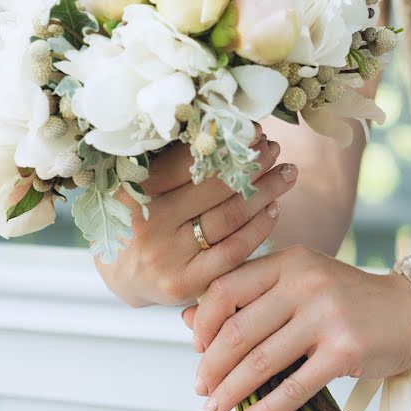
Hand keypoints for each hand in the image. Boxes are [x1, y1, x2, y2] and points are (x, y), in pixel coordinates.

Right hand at [95, 127, 298, 306]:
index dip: (225, 142)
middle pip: (214, 187)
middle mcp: (149, 223)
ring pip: (229, 217)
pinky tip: (275, 208)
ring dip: (264, 191)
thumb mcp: (143, 186)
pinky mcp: (187, 283)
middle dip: (250, 163)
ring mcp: (168, 257)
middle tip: (273, 147)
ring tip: (286, 172)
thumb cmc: (141, 219)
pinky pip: (234, 250)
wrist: (125, 277)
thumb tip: (225, 127)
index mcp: (133, 190)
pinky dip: (259, 227)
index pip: (188, 160)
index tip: (252, 129)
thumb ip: (173, 161)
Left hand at [182, 246, 410, 410]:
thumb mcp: (301, 284)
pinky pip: (293, 387)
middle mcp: (306, 283)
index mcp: (290, 262)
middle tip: (201, 389)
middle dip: (211, 366)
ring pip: (260, 361)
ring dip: (230, 391)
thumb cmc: (349, 301)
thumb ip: (250, 297)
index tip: (198, 350)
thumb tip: (189, 320)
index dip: (203, 324)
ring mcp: (326, 316)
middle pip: (238, 330)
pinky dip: (265, 409)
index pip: (226, 289)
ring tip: (215, 408)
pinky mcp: (345, 351)